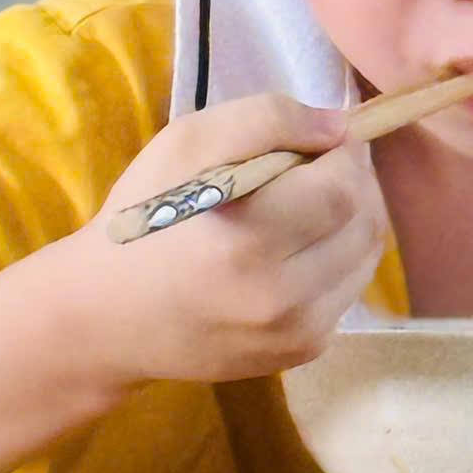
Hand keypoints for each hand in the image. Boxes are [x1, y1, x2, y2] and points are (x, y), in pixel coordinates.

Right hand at [76, 94, 389, 384]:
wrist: (107, 315)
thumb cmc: (145, 216)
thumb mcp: (187, 143)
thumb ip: (266, 119)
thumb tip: (338, 127)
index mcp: (246, 237)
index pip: (343, 186)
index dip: (345, 153)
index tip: (325, 139)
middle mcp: (279, 295)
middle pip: (366, 223)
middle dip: (356, 183)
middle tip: (323, 165)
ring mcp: (293, 332)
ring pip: (366, 259)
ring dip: (353, 220)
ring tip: (313, 201)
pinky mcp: (298, 353)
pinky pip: (347, 293)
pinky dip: (338, 261)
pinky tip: (299, 246)